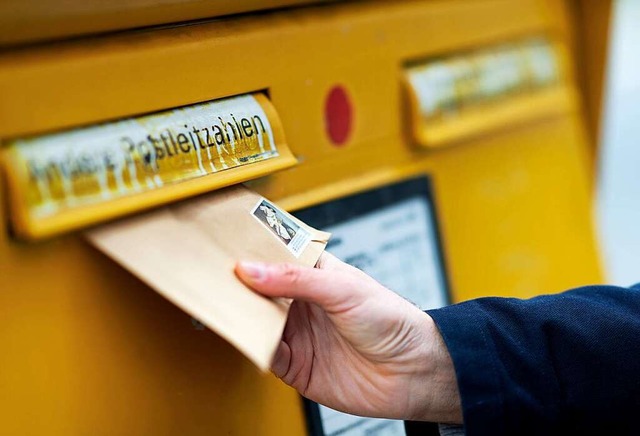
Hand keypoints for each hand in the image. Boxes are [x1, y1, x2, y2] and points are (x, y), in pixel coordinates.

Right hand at [235, 253, 461, 422]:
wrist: (414, 372)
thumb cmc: (392, 320)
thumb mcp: (343, 288)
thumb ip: (296, 280)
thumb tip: (251, 269)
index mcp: (315, 274)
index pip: (275, 257)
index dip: (251, 251)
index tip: (223, 244)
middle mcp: (303, 302)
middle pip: (259, 290)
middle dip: (237, 284)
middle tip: (210, 275)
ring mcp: (298, 333)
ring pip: (257, 321)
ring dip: (240, 315)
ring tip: (218, 303)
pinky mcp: (296, 366)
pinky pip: (265, 354)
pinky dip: (252, 346)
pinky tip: (245, 335)